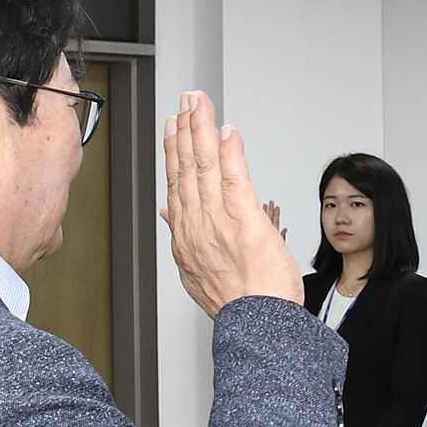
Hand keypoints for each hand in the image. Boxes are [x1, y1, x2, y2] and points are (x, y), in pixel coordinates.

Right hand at [160, 91, 302, 316]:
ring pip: (204, 167)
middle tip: (186, 101)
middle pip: (186, 168)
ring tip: (200, 104)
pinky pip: (233, 179)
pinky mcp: (244, 221)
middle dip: (185, 129)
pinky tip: (226, 131)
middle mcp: (196, 225)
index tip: (172, 126)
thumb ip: (183, 239)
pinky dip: (228, 153)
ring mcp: (218, 222)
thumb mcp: (197, 272)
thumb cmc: (239, 304)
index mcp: (185, 236)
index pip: (176, 183)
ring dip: (202, 130)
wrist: (257, 325)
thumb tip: (169, 214)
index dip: (173, 151)